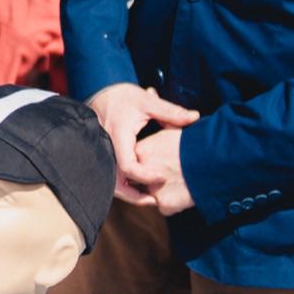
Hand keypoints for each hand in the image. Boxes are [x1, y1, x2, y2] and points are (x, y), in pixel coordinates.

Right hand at [86, 83, 199, 203]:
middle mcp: (106, 148)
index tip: (162, 176)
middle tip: (155, 200)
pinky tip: (137, 187)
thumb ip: (171, 112)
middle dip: (134, 195)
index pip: (128, 166)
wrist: (99, 93)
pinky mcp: (102, 156)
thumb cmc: (123, 97)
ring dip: (128, 193)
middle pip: (116, 182)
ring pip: (110, 183)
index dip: (145, 176)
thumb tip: (194, 118)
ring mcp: (102, 154)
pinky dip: (123, 185)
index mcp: (118, 136)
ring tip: (148, 198)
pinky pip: (109, 176)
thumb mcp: (147, 101)